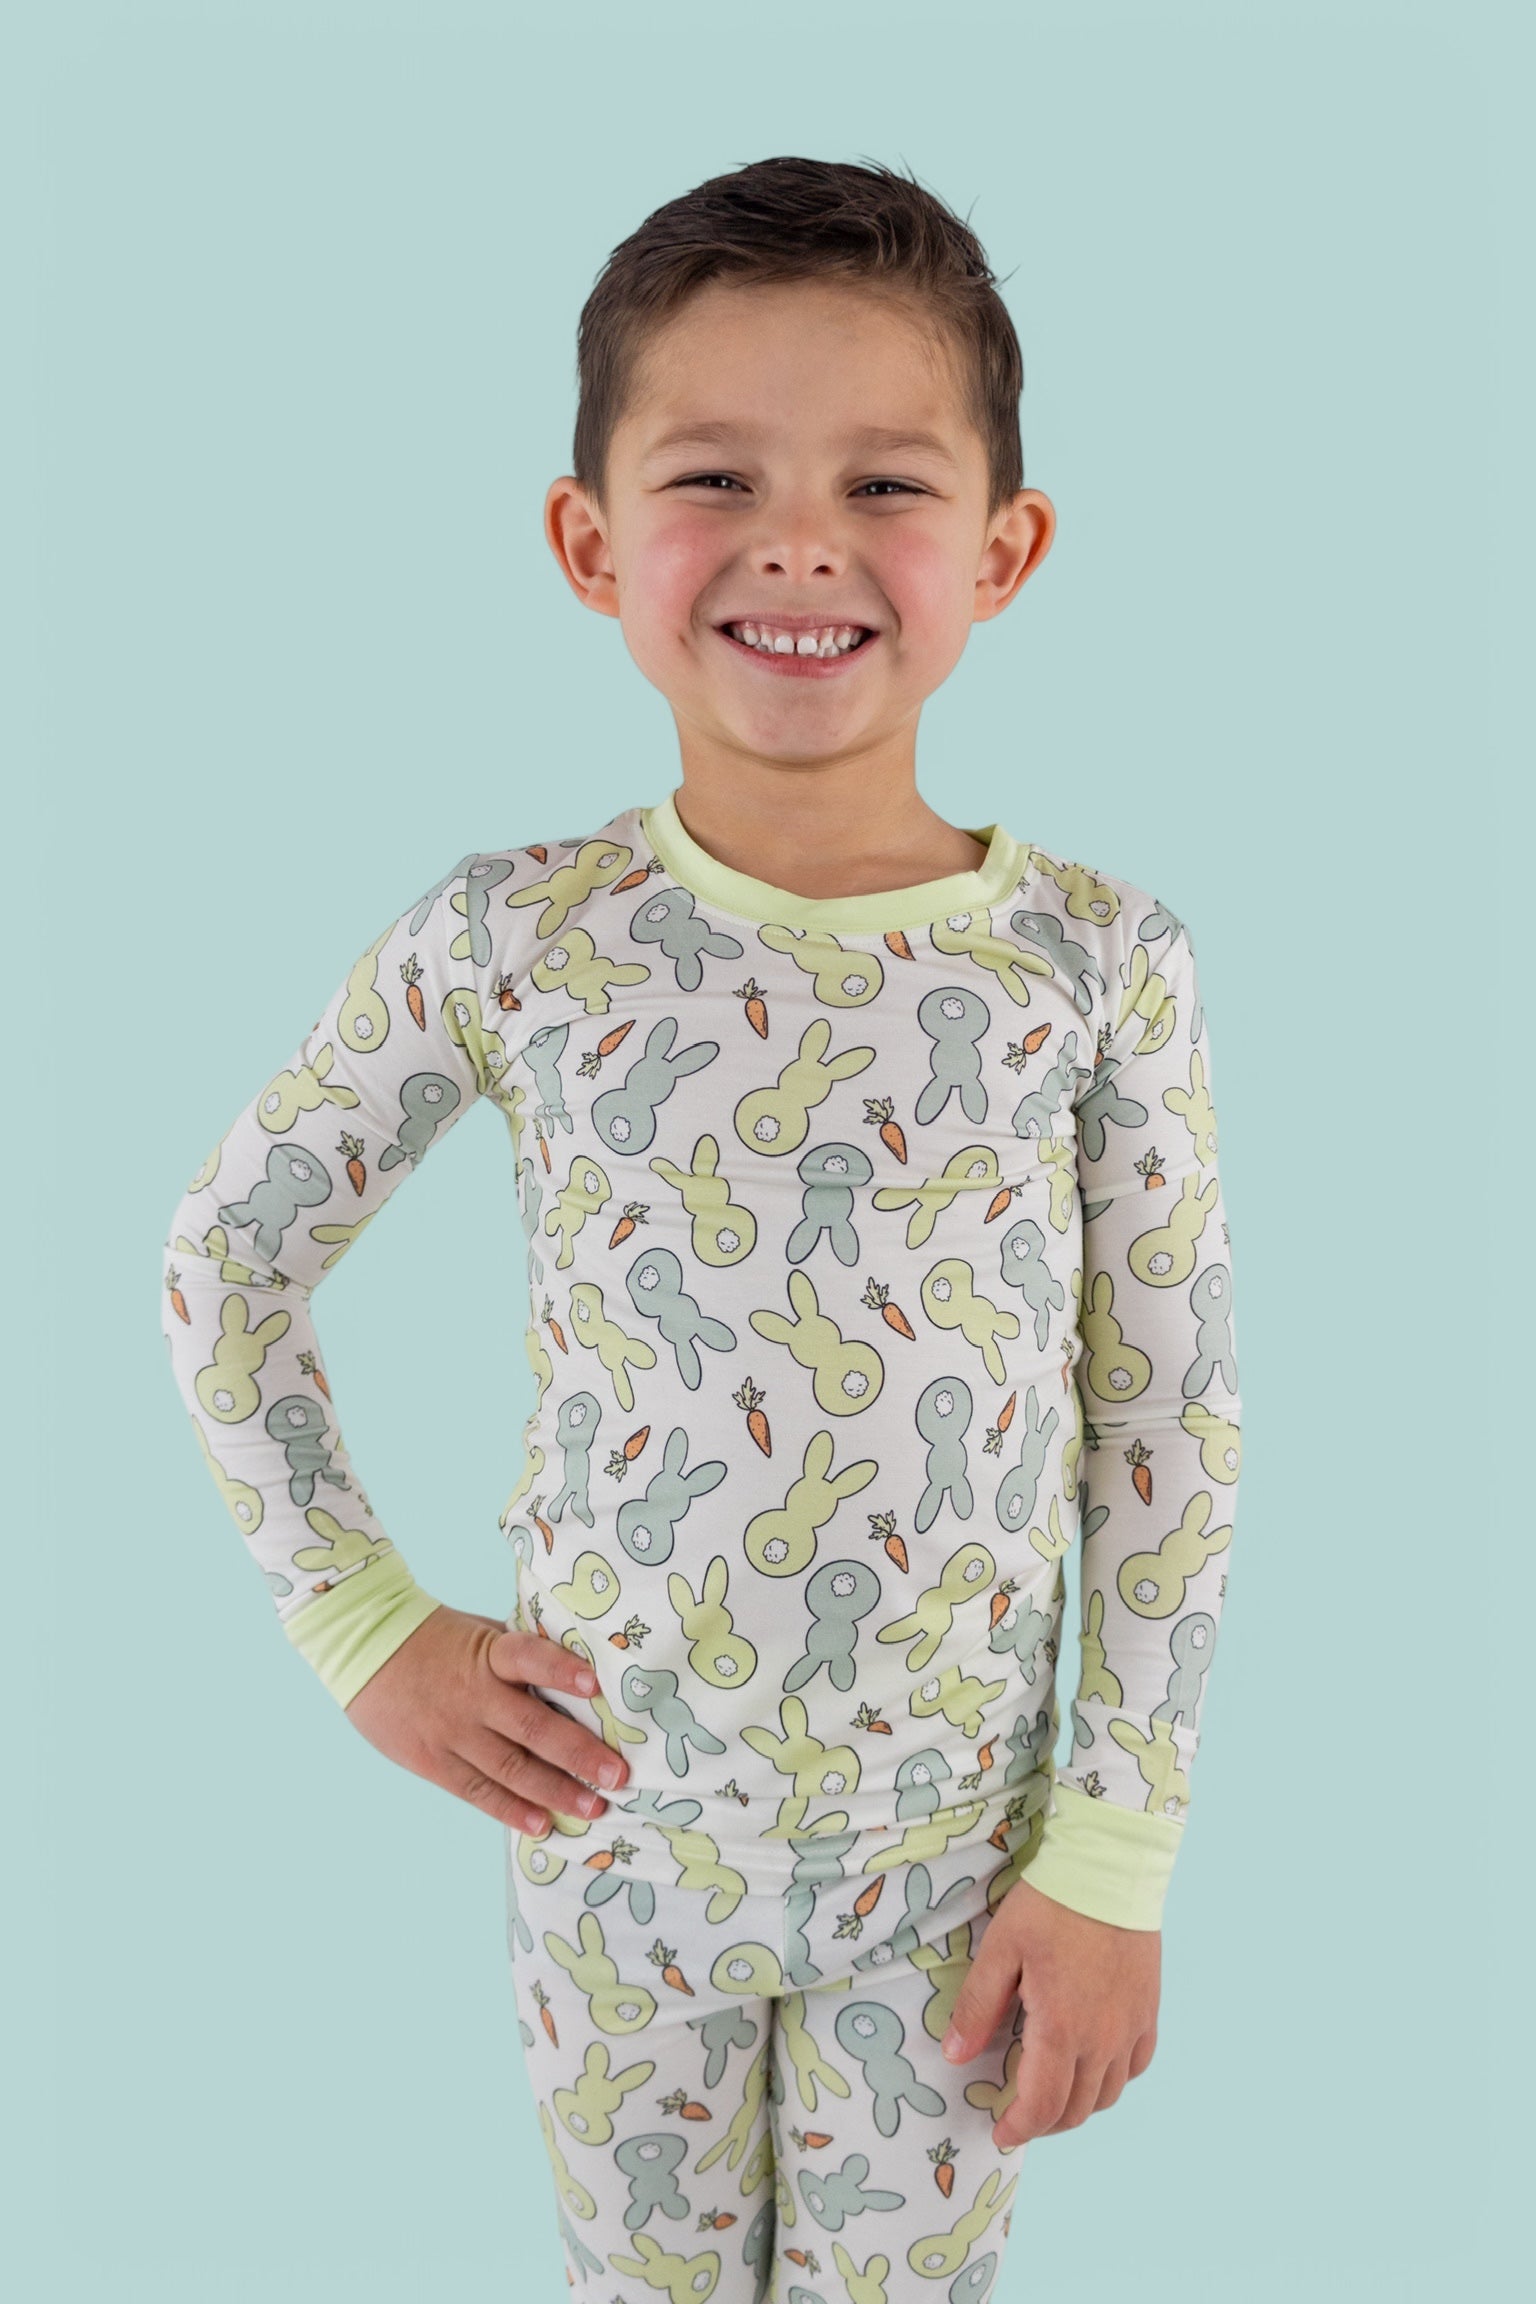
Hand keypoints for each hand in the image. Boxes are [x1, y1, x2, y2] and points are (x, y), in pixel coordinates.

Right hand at [342, 1603, 626, 1835]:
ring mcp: (452, 1733)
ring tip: (593, 1808)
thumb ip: (518, 1654)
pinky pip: (477, 1791)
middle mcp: (472, 1695)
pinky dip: (511, 1810)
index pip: (528, 1658)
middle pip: (532, 1728)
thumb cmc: (435, 1636)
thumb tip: (574, 1675)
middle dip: (579, 1755)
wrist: (363, 1649)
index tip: (595, 1687)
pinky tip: (541, 1824)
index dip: (560, 1670)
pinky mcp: (432, 1761)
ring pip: (510, 1769)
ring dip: (555, 1791)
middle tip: (618, 1776)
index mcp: (487, 1654)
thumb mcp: (479, 1631)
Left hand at [942, 1875, 1159, 2147]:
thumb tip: (955, 2055)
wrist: (1110, 1869)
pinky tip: (1094, 2066)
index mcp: (1060, 2030)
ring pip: (1108, 2095)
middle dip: (1044, 2123)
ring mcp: (1130, 2027)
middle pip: (1076, 2110)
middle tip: (1019, 2115)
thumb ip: (977, 2006)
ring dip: (1078, 2107)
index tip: (1001, 2132)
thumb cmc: (1050, 1905)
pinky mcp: (1148, 2010)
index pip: (1041, 2107)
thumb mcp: (1000, 1950)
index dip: (1019, 2129)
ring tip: (1052, 2095)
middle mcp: (1101, 2040)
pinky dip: (1112, 2080)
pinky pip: (1135, 2066)